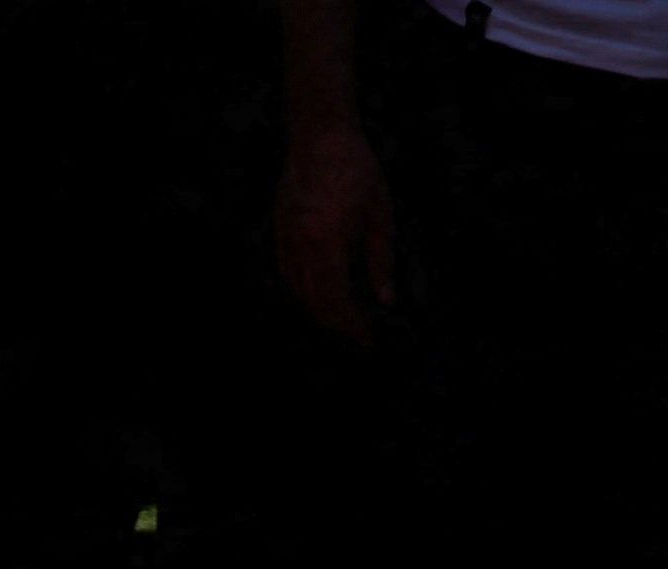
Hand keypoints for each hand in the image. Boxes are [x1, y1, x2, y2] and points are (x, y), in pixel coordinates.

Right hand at [275, 115, 402, 342]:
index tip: (369, 335)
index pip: (336, 301)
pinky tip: (318, 293)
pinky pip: (287, 272)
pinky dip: (302, 290)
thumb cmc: (354, 168)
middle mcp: (301, 246)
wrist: (319, 134)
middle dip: (337, 324)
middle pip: (314, 302)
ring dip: (319, 311)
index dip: (352, 324)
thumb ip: (382, 261)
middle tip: (358, 334)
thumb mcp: (379, 214)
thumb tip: (387, 299)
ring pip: (297, 290)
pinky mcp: (279, 229)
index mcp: (327, 243)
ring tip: (341, 318)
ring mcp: (286, 238)